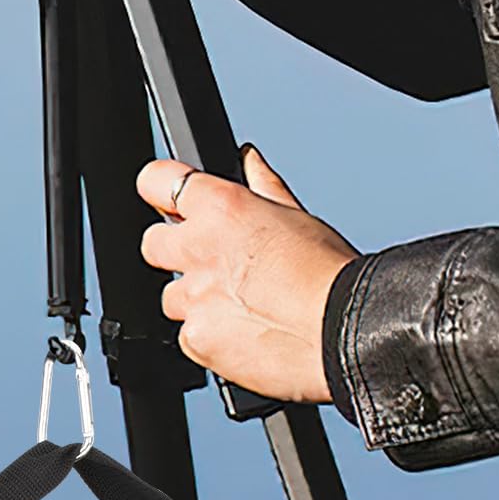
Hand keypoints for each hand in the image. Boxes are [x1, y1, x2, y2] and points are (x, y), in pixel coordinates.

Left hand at [136, 145, 358, 405]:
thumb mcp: (299, 217)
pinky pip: (189, 335)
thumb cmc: (331, 276)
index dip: (162, 191)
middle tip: (216, 264)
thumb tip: (248, 160)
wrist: (345, 336)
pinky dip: (210, 336)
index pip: (155, 180)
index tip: (173, 203)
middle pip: (153, 243)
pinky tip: (246, 333)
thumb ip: (263, 187)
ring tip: (242, 306)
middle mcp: (197, 248)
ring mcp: (193, 297)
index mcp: (220, 208)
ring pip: (172, 296)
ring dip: (196, 299)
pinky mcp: (196, 339)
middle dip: (178, 252)